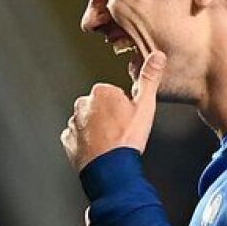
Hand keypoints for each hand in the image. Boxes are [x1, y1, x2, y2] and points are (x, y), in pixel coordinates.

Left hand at [61, 51, 165, 170]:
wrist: (111, 170)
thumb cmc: (127, 139)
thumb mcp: (146, 106)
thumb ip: (150, 78)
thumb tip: (158, 56)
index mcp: (102, 93)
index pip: (114, 94)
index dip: (124, 108)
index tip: (128, 119)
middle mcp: (83, 104)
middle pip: (98, 106)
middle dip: (107, 116)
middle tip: (120, 131)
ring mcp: (74, 123)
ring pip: (87, 121)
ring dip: (96, 129)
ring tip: (110, 142)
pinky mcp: (68, 140)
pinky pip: (76, 137)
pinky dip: (85, 142)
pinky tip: (98, 149)